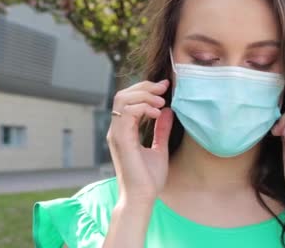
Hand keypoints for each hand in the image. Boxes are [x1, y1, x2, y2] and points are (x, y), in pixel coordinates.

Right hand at [106, 79, 173, 204]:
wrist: (142, 197)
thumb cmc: (148, 179)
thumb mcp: (159, 148)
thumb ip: (162, 129)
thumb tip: (167, 111)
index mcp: (124, 131)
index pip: (128, 99)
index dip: (146, 89)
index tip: (165, 87)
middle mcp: (117, 130)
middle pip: (123, 94)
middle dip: (145, 87)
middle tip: (164, 88)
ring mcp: (116, 134)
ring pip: (122, 99)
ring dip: (144, 95)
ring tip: (161, 102)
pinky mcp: (120, 139)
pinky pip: (126, 112)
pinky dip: (142, 107)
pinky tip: (157, 112)